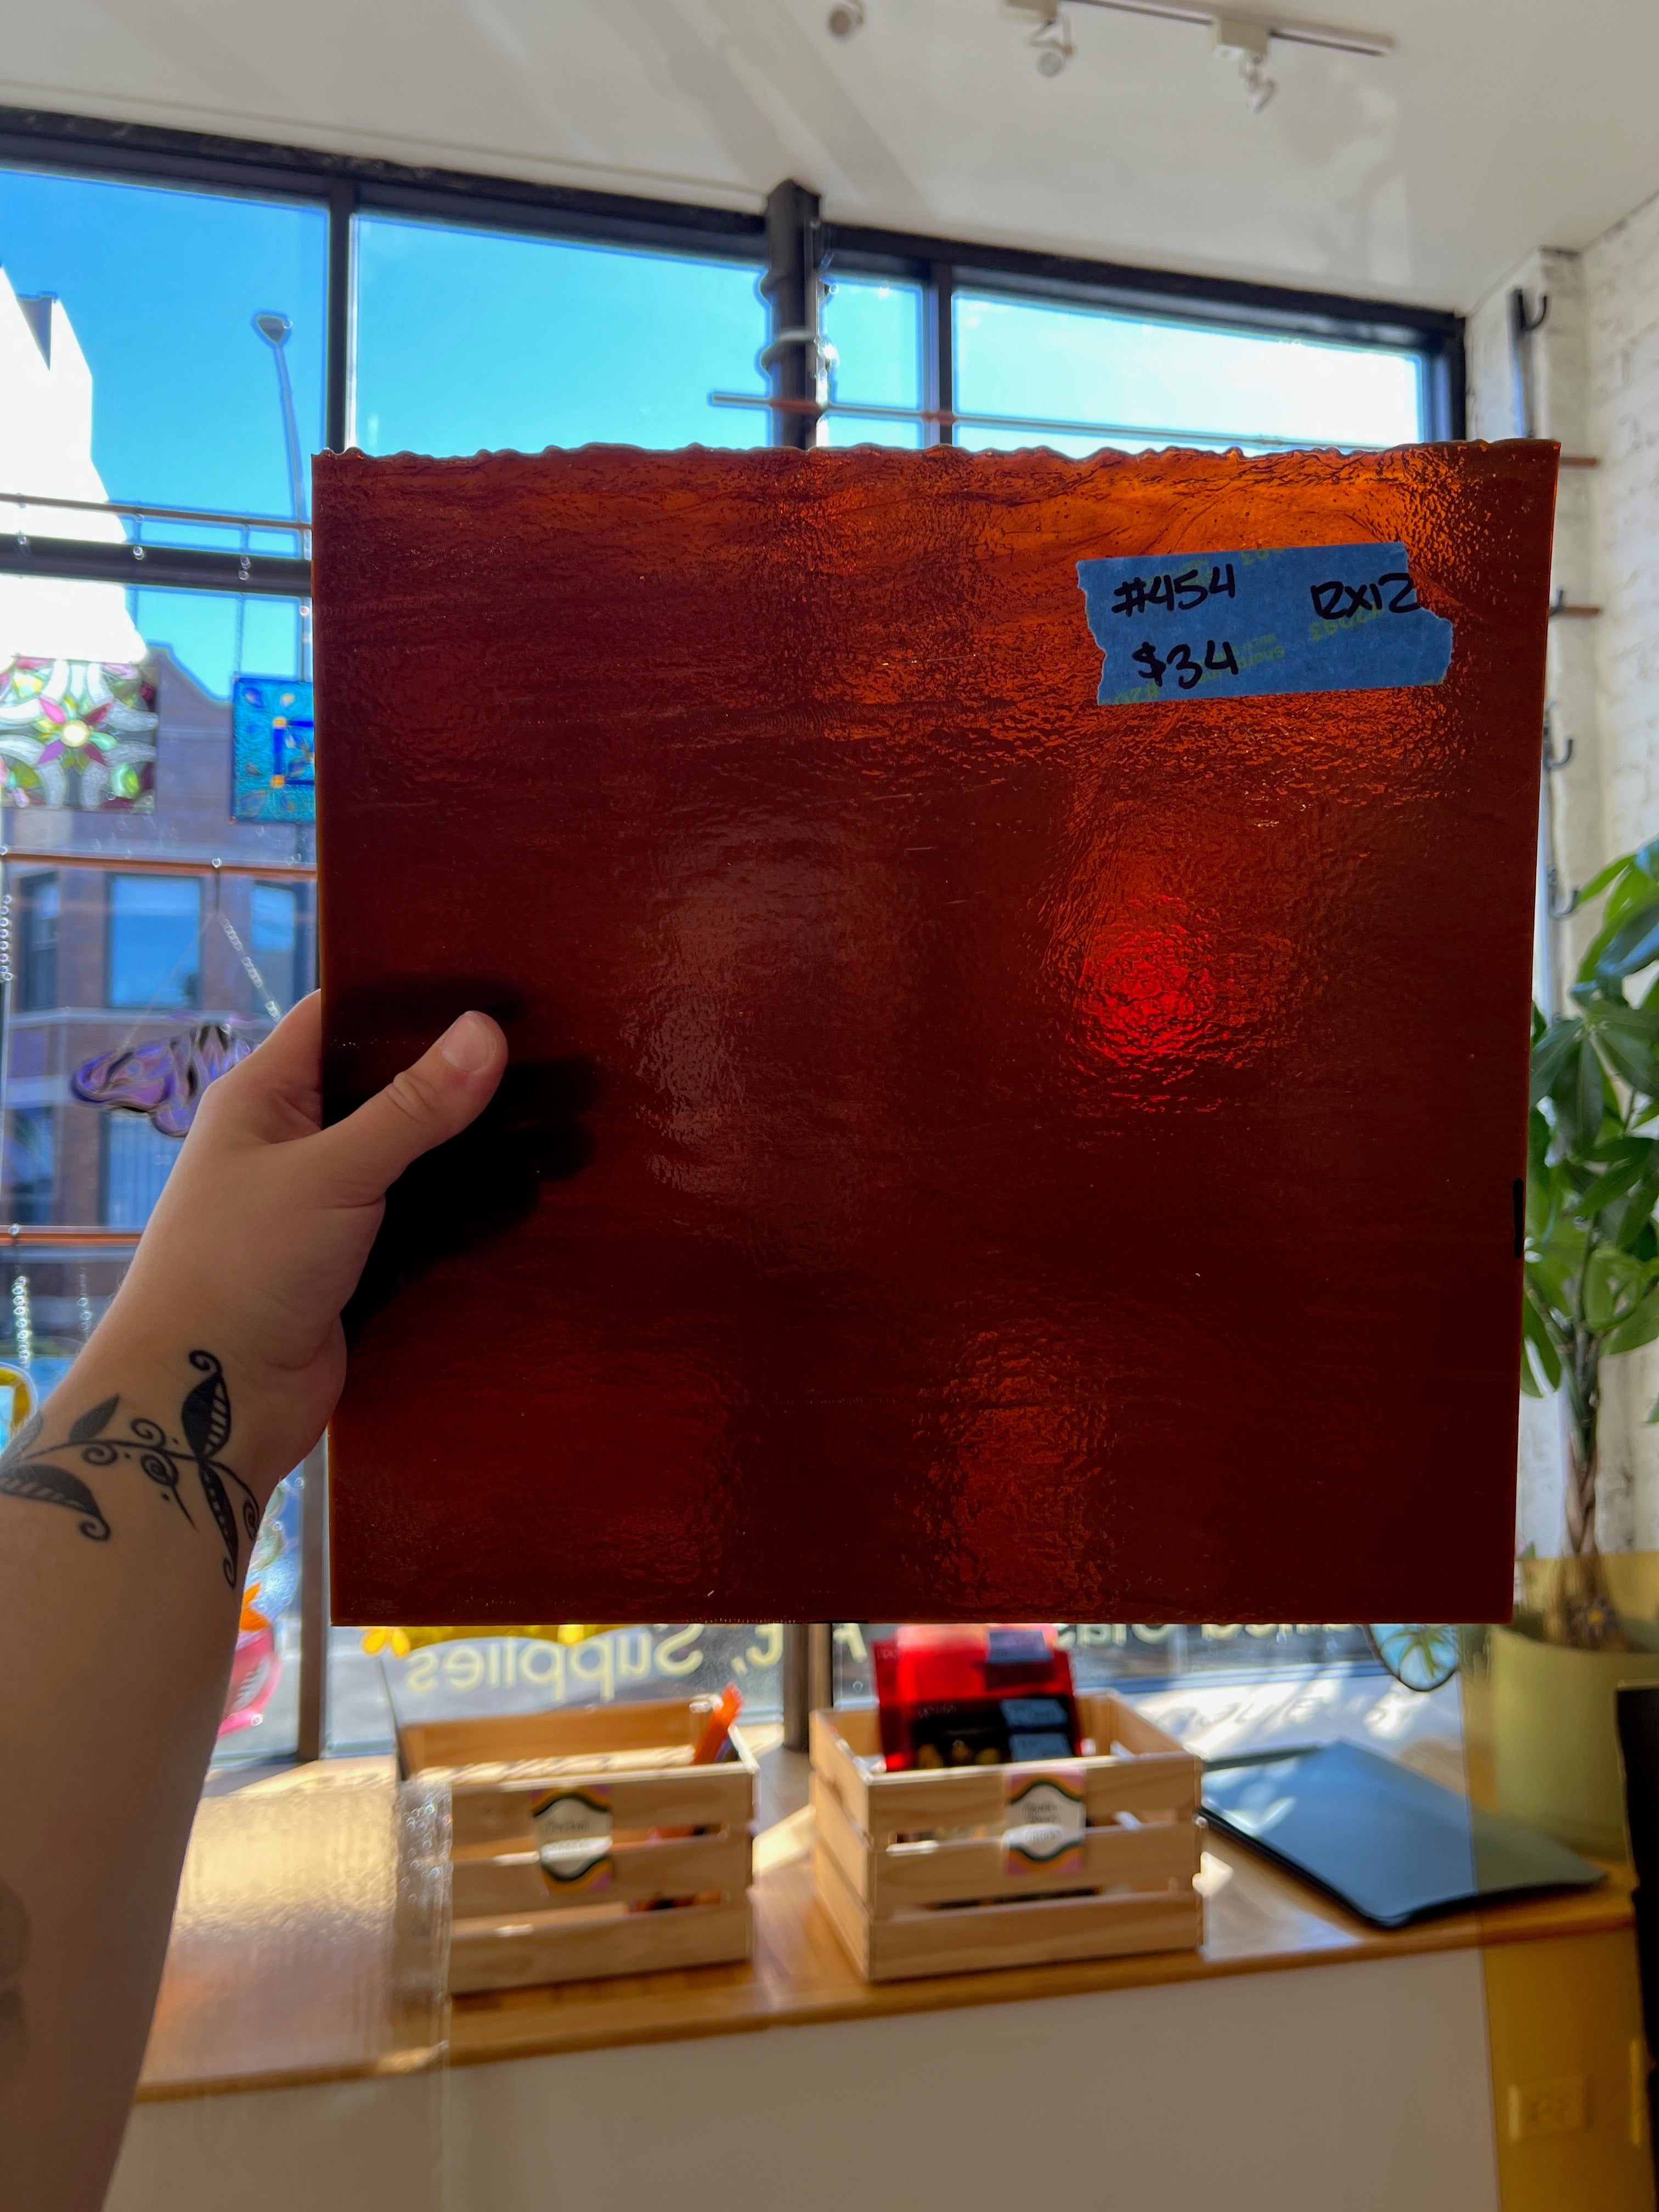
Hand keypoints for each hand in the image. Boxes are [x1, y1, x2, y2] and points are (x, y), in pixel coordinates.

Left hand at [97, 994, 506, 1503]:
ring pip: (410, 1157)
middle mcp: (292, 1141)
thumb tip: (487, 1030)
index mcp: (265, 1097)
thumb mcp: (331, 1175)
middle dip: (459, 1076)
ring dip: (470, 1147)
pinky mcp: (352, 1263)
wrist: (205, 1403)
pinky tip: (528, 1192)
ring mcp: (323, 1205)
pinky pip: (418, 1219)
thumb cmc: (241, 1268)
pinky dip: (464, 1208)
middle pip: (386, 1087)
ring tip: (559, 1119)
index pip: (341, 1016)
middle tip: (550, 1052)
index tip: (497, 986)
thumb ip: (412, 1108)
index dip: (412, 998)